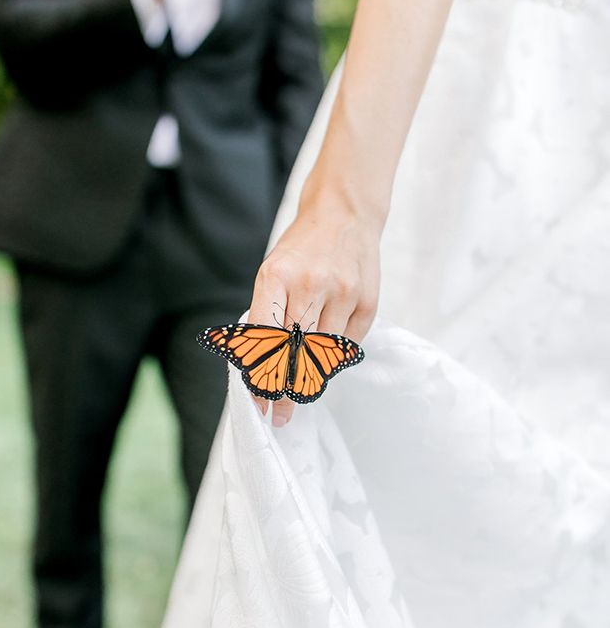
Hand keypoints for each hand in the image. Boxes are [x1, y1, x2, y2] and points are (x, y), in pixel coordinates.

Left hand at [248, 188, 381, 427]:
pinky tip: (325, 357)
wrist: (344, 214)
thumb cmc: (301, 249)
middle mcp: (309, 283)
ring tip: (301, 392)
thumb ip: (267, 313)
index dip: (261, 375)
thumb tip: (260, 365)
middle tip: (280, 413)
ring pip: (324, 353)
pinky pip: (347, 345)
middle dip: (286, 389)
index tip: (259, 401)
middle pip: (295, 352)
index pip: (264, 337)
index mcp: (275, 276)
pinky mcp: (368, 301)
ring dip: (311, 378)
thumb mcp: (272, 271)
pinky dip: (334, 356)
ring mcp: (343, 292)